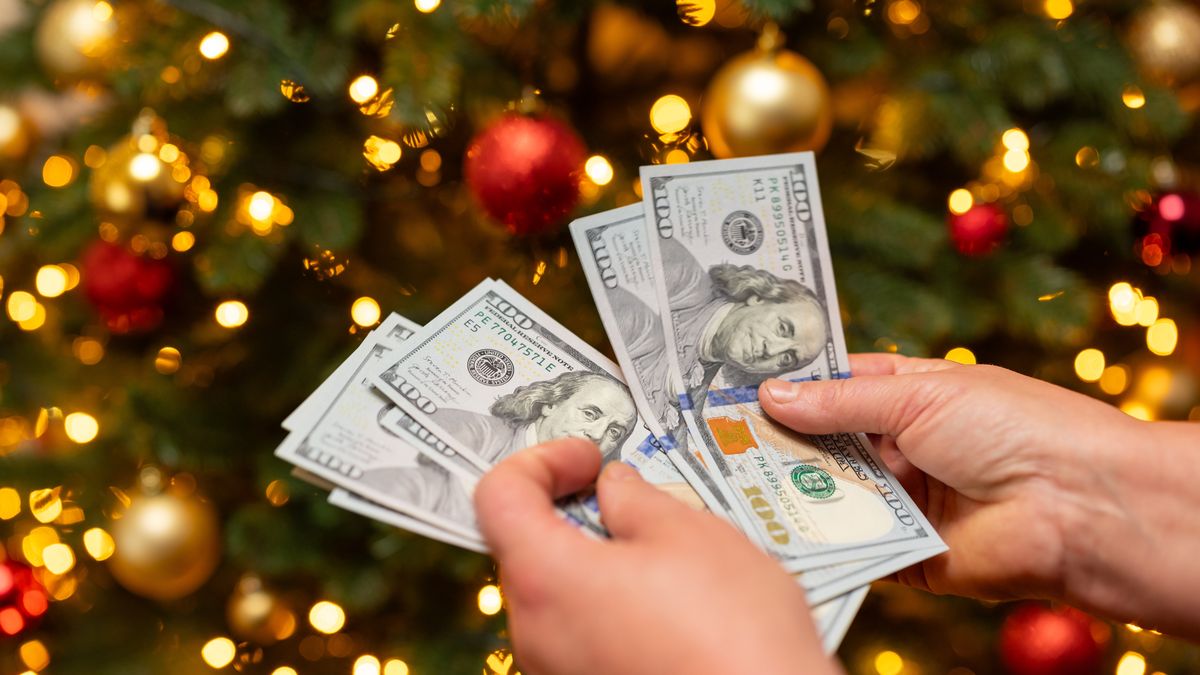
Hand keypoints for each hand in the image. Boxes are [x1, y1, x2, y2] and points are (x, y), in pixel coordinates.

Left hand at [474, 438, 838, 674]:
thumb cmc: (734, 634)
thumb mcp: (691, 534)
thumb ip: (636, 499)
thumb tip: (614, 487)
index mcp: (546, 578)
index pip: (498, 496)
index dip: (540, 462)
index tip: (588, 459)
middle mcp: (536, 633)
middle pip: (524, 548)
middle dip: (569, 512)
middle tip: (626, 497)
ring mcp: (556, 672)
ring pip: (556, 595)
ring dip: (594, 562)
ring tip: (664, 555)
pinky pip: (580, 636)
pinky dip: (609, 607)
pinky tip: (668, 605)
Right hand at [759, 353, 1199, 637]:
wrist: (1076, 508)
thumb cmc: (1013, 427)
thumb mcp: (919, 394)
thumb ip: (840, 402)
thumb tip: (770, 395)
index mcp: (909, 395)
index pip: (833, 386)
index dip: (786, 387)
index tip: (729, 386)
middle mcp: (900, 447)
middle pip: (821, 442)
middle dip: (774, 439)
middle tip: (710, 436)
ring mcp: (898, 500)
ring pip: (826, 492)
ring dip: (784, 486)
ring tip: (720, 477)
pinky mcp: (899, 553)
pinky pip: (845, 543)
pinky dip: (811, 537)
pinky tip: (762, 525)